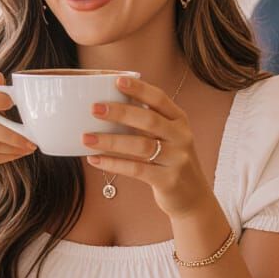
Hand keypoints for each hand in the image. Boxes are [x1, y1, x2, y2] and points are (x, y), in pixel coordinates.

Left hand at [82, 73, 209, 218]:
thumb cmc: (171, 161)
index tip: (117, 80)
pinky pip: (137, 169)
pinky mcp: (168, 181)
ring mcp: (177, 159)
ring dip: (111, 141)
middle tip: (94, 108)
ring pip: (141, 146)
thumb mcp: (168, 137)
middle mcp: (181, 137)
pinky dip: (114, 163)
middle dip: (120, 112)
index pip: (159, 99)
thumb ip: (148, 122)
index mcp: (179, 120)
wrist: (193, 197)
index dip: (139, 89)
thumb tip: (108, 105)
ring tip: (86, 138)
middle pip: (149, 120)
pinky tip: (95, 160)